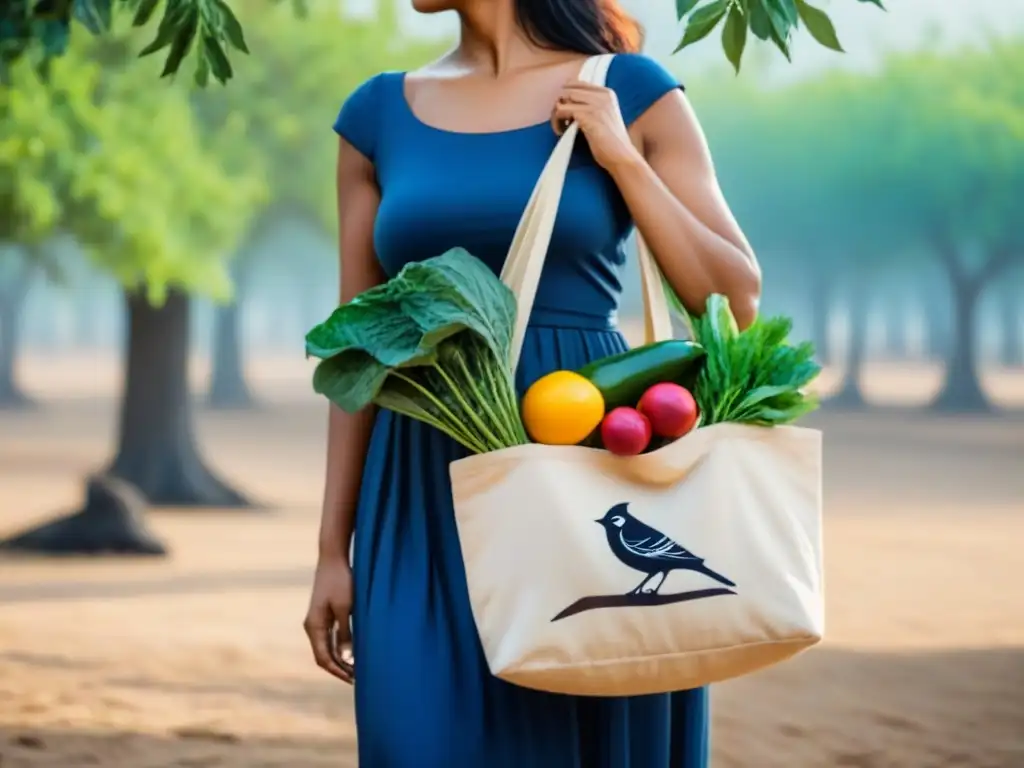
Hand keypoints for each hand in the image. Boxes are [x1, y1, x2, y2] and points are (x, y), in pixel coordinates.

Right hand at [303, 556, 354, 683]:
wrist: (333, 558)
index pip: (323, 657)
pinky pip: (330, 638)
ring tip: (357, 669)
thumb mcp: (345, 608)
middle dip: (339, 669)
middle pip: (323, 655)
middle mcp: (312, 626)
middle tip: (358, 679)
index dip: (338, 671)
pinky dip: (340, 648)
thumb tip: (347, 659)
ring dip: (340, 659)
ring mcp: (317, 621)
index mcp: (314, 626)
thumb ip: (345, 634)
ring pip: (326, 648)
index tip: (353, 680)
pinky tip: (353, 652)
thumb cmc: (341, 581)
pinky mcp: (324, 615)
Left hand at [551, 80, 642, 171]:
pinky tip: (561, 132)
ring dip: (556, 114)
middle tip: (560, 121)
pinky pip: (561, 111)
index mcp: (607, 94)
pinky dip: (556, 122)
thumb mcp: (605, 118)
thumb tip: (566, 102)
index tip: (563, 109)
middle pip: (568, 90)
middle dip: (559, 105)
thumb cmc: (611, 143)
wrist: (621, 157)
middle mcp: (602, 95)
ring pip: (563, 99)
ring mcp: (595, 105)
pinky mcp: (587, 116)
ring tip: (560, 127)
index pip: (578, 83)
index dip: (566, 95)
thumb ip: (591, 106)